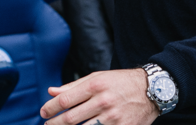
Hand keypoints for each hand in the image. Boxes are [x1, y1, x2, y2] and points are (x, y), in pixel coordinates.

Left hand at [41, 69, 159, 124]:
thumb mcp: (97, 77)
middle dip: (54, 124)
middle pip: (71, 118)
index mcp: (95, 85)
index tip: (43, 113)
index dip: (50, 108)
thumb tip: (51, 91)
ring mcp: (113, 118)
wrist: (152, 90)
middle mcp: (103, 101)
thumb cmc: (121, 82)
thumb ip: (73, 86)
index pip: (65, 100)